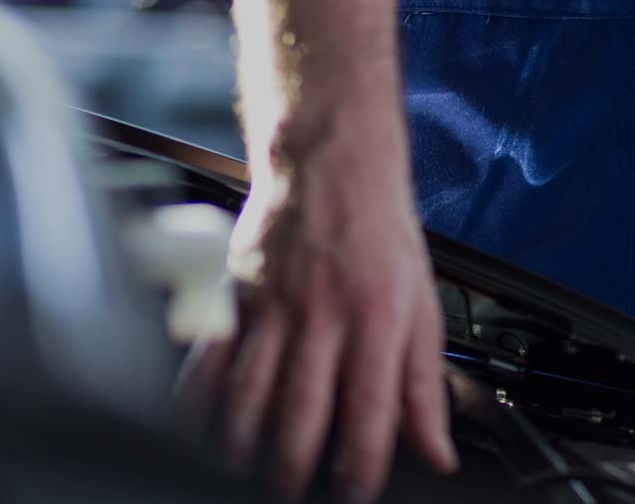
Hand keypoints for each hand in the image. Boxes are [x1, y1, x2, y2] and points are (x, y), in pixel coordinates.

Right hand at [178, 120, 457, 501]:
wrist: (331, 164)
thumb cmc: (381, 233)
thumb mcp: (424, 306)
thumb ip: (427, 386)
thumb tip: (438, 451)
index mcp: (377, 319)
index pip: (369, 412)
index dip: (361, 468)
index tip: (355, 495)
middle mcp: (322, 316)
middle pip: (298, 414)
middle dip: (291, 472)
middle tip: (291, 494)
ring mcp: (271, 307)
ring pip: (246, 395)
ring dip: (241, 448)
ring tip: (246, 474)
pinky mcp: (233, 296)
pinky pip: (205, 362)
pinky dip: (196, 406)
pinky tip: (198, 432)